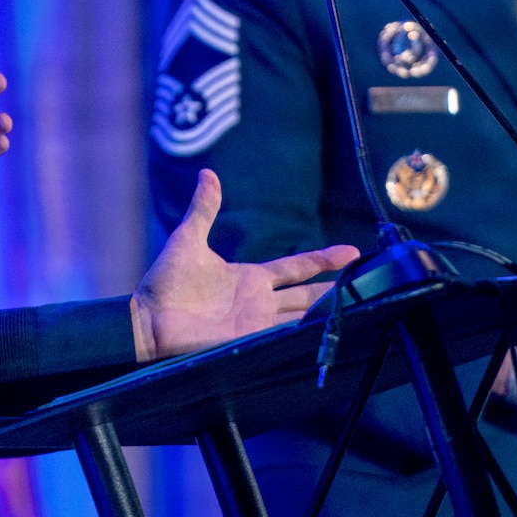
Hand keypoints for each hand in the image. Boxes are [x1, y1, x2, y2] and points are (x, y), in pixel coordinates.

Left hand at [130, 170, 357, 361]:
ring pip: (301, 317)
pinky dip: (304, 335)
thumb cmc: (164, 283)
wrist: (147, 318)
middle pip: (307, 295)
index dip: (324, 260)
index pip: (296, 268)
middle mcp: (258, 301)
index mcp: (250, 278)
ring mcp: (256, 323)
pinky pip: (283, 337)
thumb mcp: (188, 238)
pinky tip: (327, 332)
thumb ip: (204, 209)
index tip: (352, 252)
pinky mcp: (248, 341)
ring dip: (326, 313)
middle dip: (336, 290)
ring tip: (359, 306)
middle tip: (369, 283)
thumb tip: (208, 174)